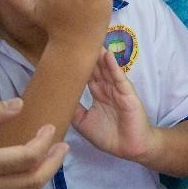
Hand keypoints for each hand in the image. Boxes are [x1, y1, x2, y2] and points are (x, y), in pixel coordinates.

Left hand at [74, 49, 155, 163]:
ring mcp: (118, 89)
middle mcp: (107, 89)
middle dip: (87, 56)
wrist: (130, 148)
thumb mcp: (83, 123)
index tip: (65, 54)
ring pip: (106, 69)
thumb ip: (73, 110)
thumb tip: (57, 97)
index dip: (77, 66)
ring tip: (91, 41)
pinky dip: (113, 66)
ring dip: (99, 56)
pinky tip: (107, 55)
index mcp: (98, 94)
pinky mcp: (127, 93)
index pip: (86, 76)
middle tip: (76, 40)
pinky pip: (119, 77)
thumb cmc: (108, 136)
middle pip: (95, 69)